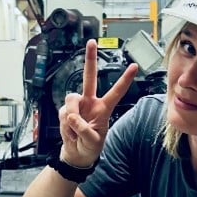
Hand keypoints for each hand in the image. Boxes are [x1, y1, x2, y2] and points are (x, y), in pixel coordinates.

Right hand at [58, 40, 138, 166]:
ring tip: (75, 130)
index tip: (134, 66)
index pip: (116, 91)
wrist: (76, 154)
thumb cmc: (90, 147)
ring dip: (71, 115)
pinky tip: (70, 132)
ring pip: (71, 99)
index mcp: (104, 108)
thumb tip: (72, 117)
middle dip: (90, 59)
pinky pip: (63, 113)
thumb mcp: (92, 141)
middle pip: (90, 77)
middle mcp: (90, 102)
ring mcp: (77, 106)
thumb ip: (84, 129)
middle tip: (91, 42)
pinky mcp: (66, 111)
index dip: (124, 79)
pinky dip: (65, 125)